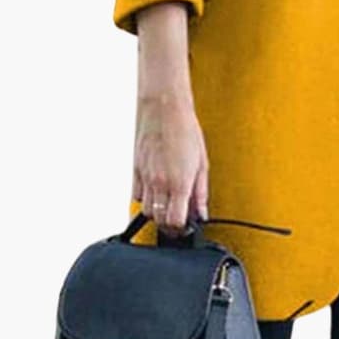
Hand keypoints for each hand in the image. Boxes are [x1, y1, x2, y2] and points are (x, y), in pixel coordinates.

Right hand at [133, 90, 209, 237]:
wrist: (164, 109)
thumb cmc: (185, 130)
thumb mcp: (202, 163)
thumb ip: (200, 192)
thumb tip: (201, 212)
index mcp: (179, 183)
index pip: (175, 222)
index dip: (181, 228)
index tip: (187, 225)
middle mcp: (160, 183)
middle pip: (159, 221)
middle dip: (169, 224)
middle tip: (179, 219)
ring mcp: (146, 177)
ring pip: (146, 211)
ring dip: (157, 214)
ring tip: (168, 205)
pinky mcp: (136, 170)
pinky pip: (136, 196)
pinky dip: (145, 199)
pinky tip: (156, 192)